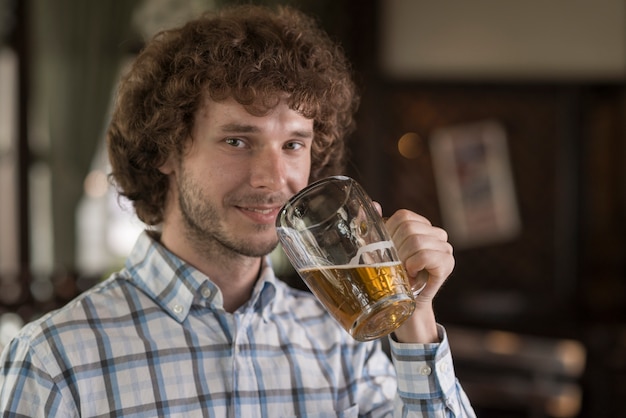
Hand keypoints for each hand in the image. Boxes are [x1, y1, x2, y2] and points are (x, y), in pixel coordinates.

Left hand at [383, 209, 454, 342]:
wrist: (401, 303)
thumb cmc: (390, 275)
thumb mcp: (378, 249)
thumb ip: (375, 226)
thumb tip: (373, 204)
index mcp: (421, 225)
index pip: (403, 216)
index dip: (391, 234)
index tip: (390, 252)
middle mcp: (437, 233)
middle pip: (409, 229)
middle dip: (397, 249)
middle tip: (398, 265)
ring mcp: (445, 247)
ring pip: (416, 241)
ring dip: (404, 260)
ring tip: (405, 271)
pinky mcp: (448, 262)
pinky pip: (425, 256)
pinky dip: (413, 266)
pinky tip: (413, 275)